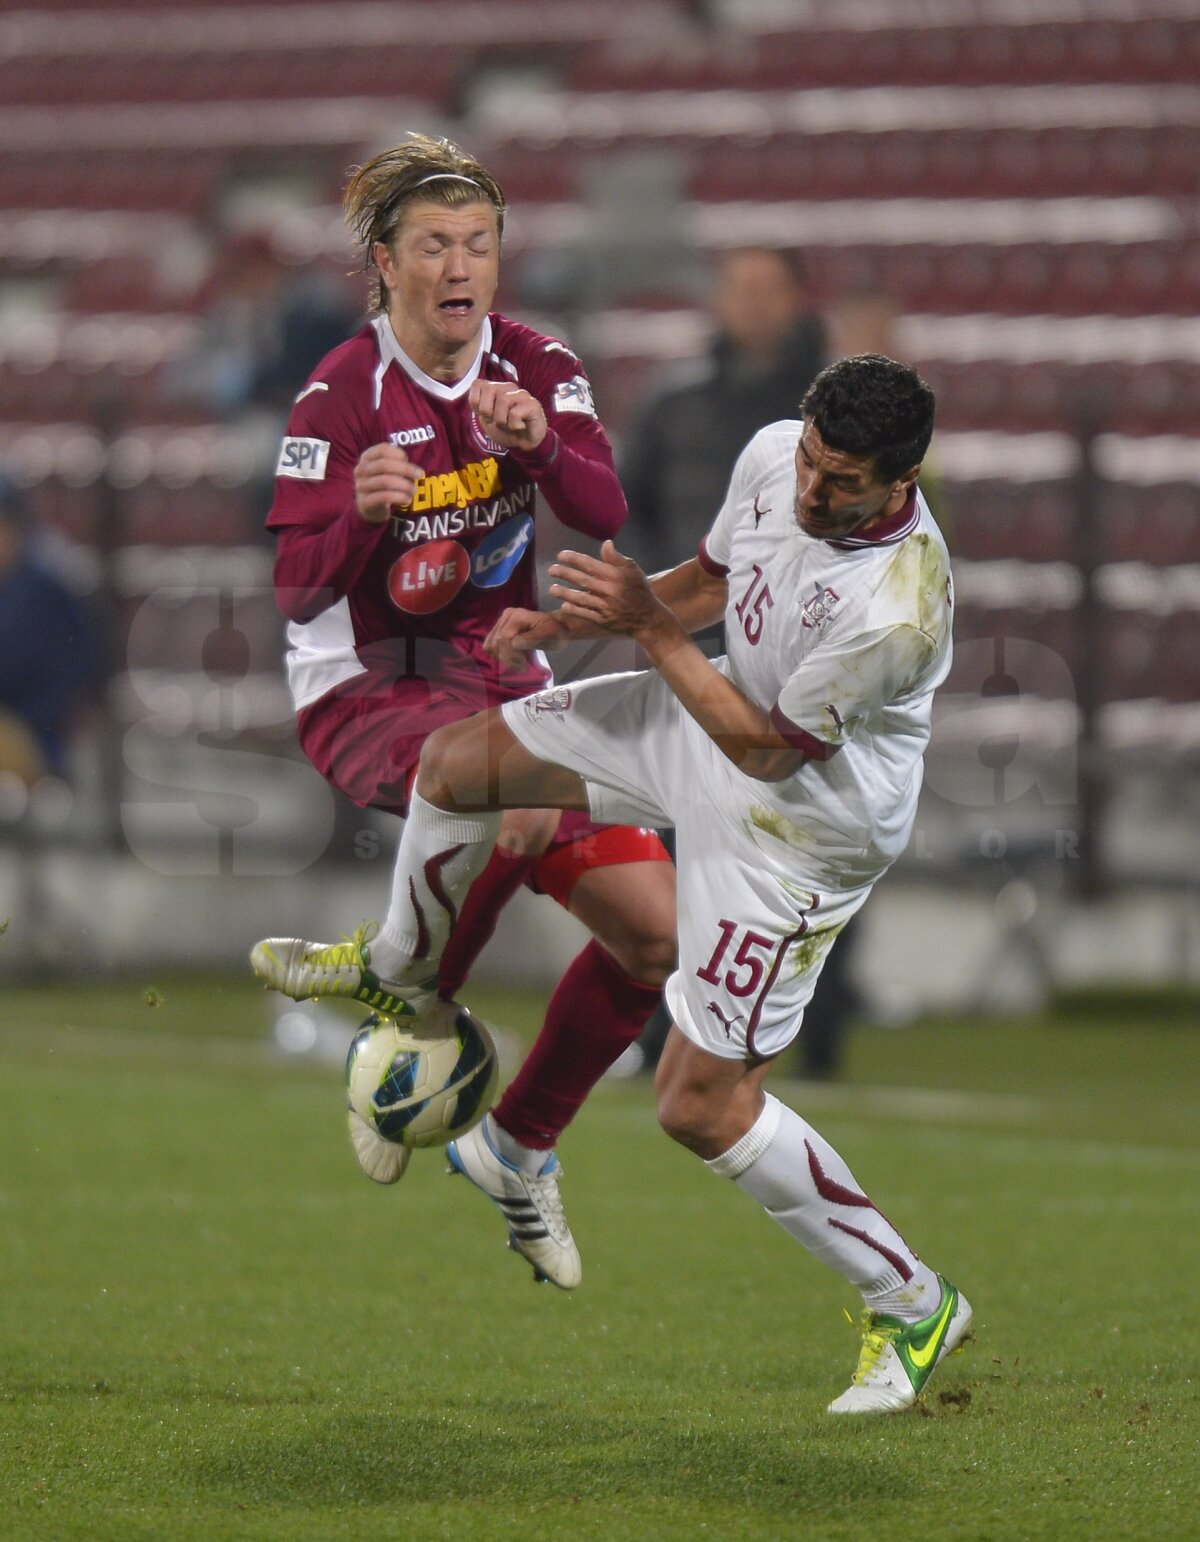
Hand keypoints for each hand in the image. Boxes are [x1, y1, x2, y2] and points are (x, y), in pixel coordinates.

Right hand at [354, 443, 422, 524]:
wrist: (370, 506)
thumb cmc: (384, 481)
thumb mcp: (388, 468)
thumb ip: (398, 463)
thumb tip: (414, 469)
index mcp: (366, 457)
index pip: (382, 449)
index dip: (398, 453)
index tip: (408, 460)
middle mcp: (361, 470)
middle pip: (384, 465)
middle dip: (406, 469)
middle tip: (419, 475)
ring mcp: (361, 486)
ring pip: (385, 482)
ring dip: (404, 486)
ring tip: (413, 490)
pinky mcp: (365, 502)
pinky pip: (385, 497)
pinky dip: (400, 497)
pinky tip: (407, 500)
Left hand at [468, 380, 547, 453]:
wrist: (523, 445)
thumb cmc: (506, 430)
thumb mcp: (486, 419)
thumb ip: (479, 405)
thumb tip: (476, 395)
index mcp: (495, 388)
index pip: (477, 384)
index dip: (476, 404)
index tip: (486, 415)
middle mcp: (508, 387)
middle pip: (488, 389)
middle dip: (488, 412)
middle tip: (497, 421)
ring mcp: (521, 394)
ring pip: (503, 400)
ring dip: (502, 421)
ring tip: (509, 425)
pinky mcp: (532, 404)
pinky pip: (515, 413)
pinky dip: (513, 425)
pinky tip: (520, 426)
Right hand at [484, 607, 577, 667]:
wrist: (557, 628)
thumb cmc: (555, 631)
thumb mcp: (549, 634)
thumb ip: (533, 638)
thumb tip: (515, 644)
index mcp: (517, 616)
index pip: (505, 638)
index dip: (511, 655)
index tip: (523, 666)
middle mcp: (506, 616)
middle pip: (496, 642)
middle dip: (508, 658)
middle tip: (522, 668)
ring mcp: (502, 623)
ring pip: (490, 645)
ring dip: (502, 658)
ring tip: (517, 664)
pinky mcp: (500, 630)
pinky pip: (491, 645)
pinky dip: (498, 655)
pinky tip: (511, 660)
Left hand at [547, 540, 668, 642]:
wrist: (647, 618)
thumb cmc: (639, 590)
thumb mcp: (633, 570)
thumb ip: (616, 558)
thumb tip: (605, 543)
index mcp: (615, 575)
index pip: (590, 564)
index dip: (574, 559)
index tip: (561, 556)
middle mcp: (609, 590)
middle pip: (582, 580)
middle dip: (565, 574)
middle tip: (551, 570)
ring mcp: (605, 606)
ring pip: (581, 598)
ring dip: (564, 593)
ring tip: (552, 589)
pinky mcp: (603, 620)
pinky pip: (585, 614)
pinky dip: (574, 609)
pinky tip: (564, 605)